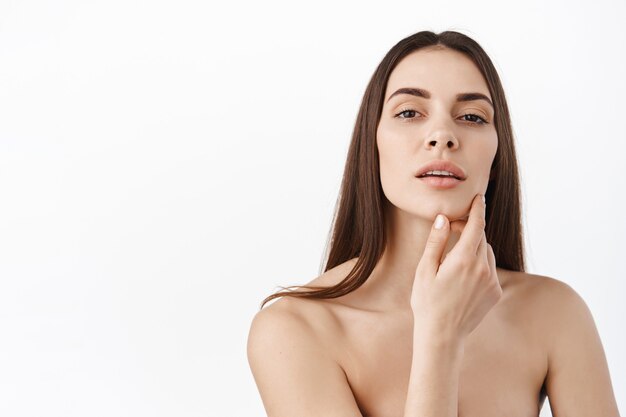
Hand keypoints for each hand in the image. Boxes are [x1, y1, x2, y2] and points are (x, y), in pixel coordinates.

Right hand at [410, 194, 501, 343]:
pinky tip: (463, 277)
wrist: (442, 336)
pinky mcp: (496, 292)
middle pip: (481, 238)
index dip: (478, 210)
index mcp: (464, 260)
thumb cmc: (427, 302)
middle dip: (469, 229)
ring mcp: (492, 282)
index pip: (476, 226)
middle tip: (451, 228)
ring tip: (455, 259)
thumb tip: (444, 218)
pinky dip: (480, 265)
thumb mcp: (425, 270)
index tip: (478, 198)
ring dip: (475, 248)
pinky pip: (490, 269)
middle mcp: (483, 269)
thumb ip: (436, 242)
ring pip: (487, 253)